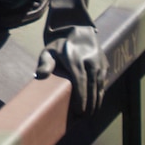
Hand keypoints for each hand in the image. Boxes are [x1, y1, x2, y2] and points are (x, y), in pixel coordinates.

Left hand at [35, 0, 106, 115]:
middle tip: (83, 118)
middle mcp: (90, 62)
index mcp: (76, 61)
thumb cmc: (57, 42)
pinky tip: (96, 102)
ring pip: (100, 86)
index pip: (81, 85)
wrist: (75, 26)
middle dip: (89, 105)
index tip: (79, 113)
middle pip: (92, 89)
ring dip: (97, 101)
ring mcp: (99, 62)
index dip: (81, 100)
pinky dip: (100, 92)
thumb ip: (44, 62)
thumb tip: (40, 75)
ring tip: (90, 114)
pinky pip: (103, 81)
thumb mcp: (47, 50)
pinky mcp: (104, 63)